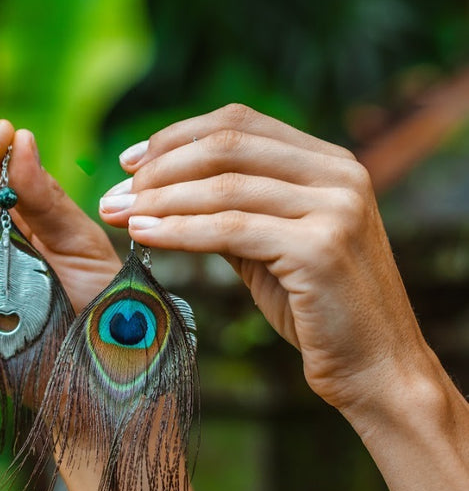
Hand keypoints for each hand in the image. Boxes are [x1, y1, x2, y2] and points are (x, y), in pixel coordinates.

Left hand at [99, 104, 433, 416]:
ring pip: (223, 187)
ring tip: (117, 214)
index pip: (238, 123)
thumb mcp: (272, 246)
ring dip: (159, 199)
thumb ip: (233, 211)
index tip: (129, 162)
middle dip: (159, 168)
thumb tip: (163, 190)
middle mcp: (338, 173)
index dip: (175, 137)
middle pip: (226, 145)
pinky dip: (179, 231)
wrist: (375, 367)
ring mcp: (335, 208)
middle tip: (115, 193)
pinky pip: (231, 230)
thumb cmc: (317, 308)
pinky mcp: (322, 248)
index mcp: (329, 162)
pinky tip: (143, 236)